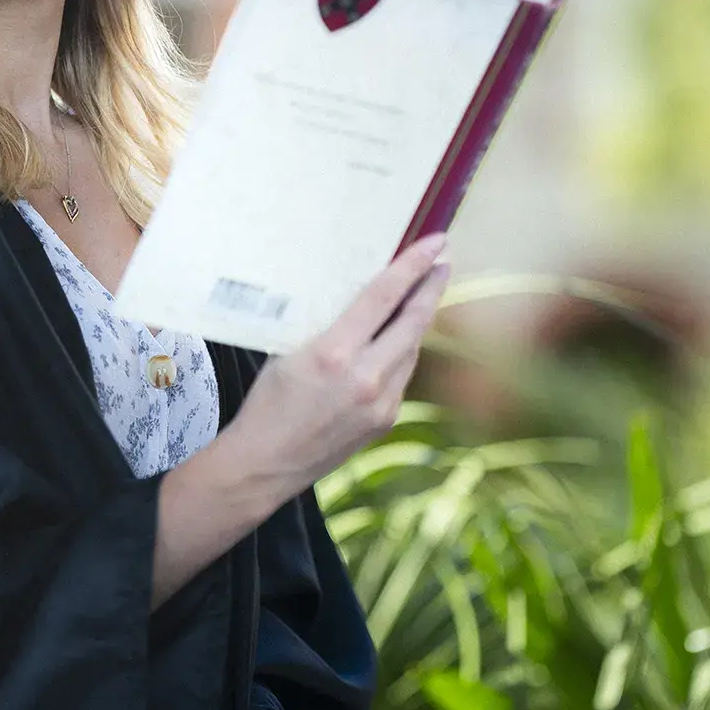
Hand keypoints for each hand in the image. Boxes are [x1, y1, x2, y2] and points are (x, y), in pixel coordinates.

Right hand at [221, 235, 450, 497]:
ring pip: (411, 351)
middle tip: (443, 262)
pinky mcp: (385, 421)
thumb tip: (356, 299)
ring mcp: (382, 404)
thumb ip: (327, 326)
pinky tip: (395, 342)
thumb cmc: (266, 403)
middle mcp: (366, 378)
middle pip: (413, 323)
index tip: (434, 245)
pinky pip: (401, 377)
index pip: (383, 298)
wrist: (266, 464)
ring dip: (418, 322)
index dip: (412, 267)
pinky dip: (401, 354)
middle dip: (431, 289)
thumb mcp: (288, 351)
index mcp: (335, 354)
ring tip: (422, 296)